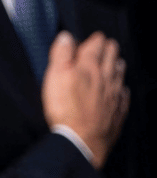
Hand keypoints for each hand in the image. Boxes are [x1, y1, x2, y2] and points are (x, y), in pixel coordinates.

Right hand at [42, 31, 128, 168]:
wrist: (81, 140)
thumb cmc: (66, 109)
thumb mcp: (55, 76)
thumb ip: (61, 54)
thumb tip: (66, 37)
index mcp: (89, 67)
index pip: (96, 46)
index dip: (95, 39)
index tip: (94, 37)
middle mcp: (105, 79)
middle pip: (112, 58)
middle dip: (109, 49)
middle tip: (107, 45)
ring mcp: (113, 96)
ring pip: (120, 75)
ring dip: (118, 66)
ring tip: (117, 62)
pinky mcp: (116, 112)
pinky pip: (123, 97)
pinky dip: (122, 91)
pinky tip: (121, 91)